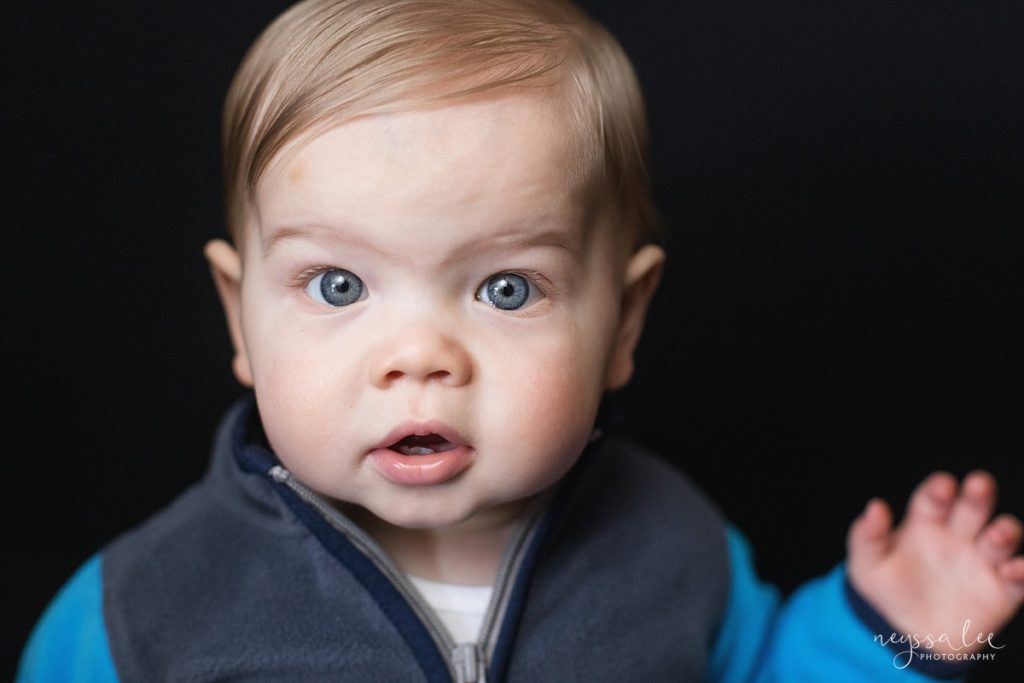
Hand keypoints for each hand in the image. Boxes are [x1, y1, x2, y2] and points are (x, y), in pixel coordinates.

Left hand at [846, 470, 1023, 655]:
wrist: (907, 634)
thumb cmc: (887, 589)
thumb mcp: (867, 565)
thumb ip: (867, 537)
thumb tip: (875, 507)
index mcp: (925, 521)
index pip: (933, 498)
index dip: (939, 490)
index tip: (942, 486)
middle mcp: (958, 534)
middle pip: (973, 506)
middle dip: (978, 494)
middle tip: (979, 484)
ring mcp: (982, 560)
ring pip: (1002, 536)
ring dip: (1004, 531)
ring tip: (996, 534)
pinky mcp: (1002, 589)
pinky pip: (1019, 578)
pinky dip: (1022, 572)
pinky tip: (1013, 572)